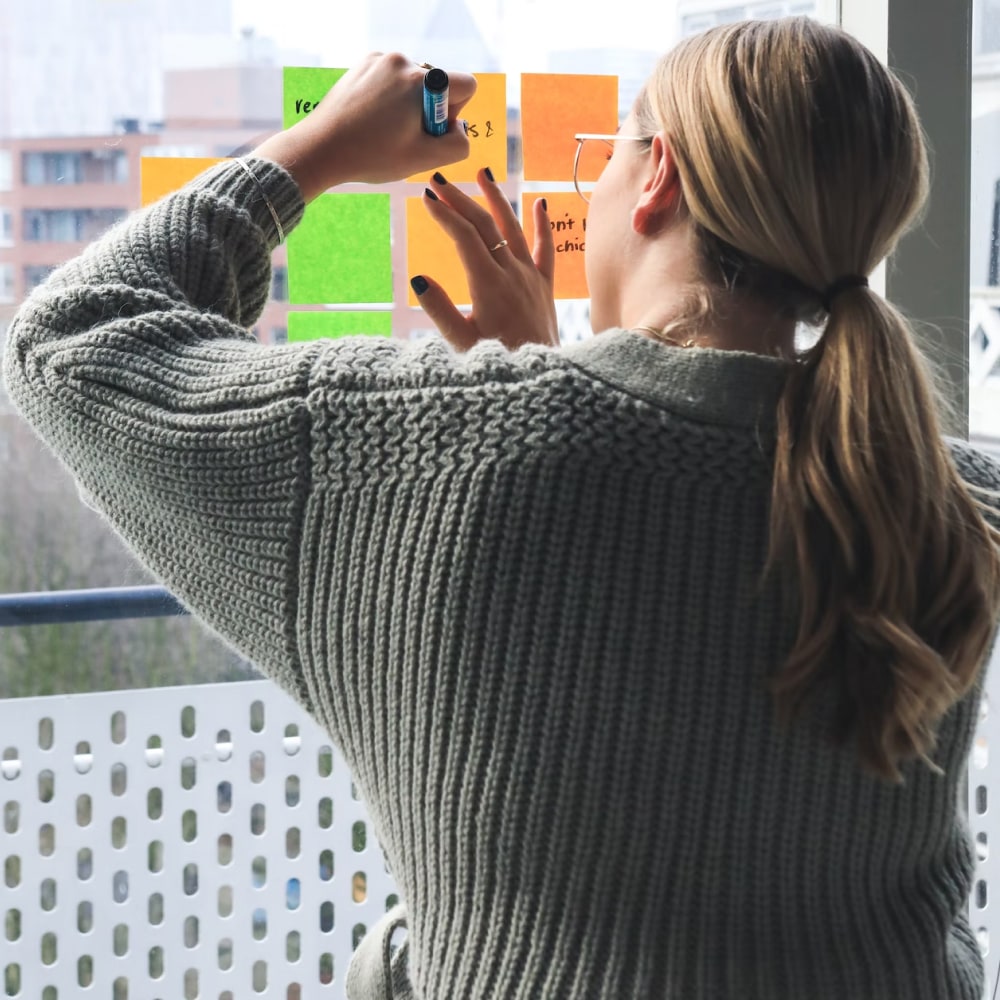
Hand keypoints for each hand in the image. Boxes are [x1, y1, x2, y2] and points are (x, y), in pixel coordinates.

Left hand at [253, 53, 476, 200]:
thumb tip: (460, 129)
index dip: (456, 113)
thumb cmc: (372, 156)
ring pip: (413, 84)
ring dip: (407, 105)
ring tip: (383, 129)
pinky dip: (388, 98)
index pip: (465, 85)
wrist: (321, 148)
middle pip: (437, 86)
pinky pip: (391, 79)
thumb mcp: (423, 159)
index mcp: (422, 82)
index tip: (431, 130)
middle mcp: (403, 62)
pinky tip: (370, 118)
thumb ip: (457, 145)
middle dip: (428, 111)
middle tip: (402, 136)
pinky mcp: (363, 64)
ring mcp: (380, 60)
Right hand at [412, 169, 557, 351]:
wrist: (540, 376)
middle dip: (460, 199)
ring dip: (496, 198)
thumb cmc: (498, 362)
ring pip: (513, 228)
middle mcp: (512, 273)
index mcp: (488, 284)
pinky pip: (545, 249)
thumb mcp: (461, 343)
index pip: (464, 237)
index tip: (426, 197)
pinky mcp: (544, 286)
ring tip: (483, 173)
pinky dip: (542, 225)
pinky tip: (539, 203)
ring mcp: (530, 277)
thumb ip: (439, 311)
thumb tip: (419, 279)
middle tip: (438, 181)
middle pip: (485, 225)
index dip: (445, 215)